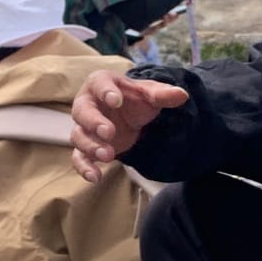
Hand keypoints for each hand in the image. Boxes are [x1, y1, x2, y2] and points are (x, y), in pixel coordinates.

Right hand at [69, 70, 189, 182]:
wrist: (129, 116)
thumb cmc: (135, 100)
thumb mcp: (149, 94)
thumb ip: (162, 94)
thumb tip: (182, 95)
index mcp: (100, 83)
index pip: (99, 83)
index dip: (105, 91)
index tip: (115, 100)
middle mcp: (86, 104)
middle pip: (82, 111)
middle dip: (94, 122)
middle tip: (109, 132)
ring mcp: (84, 127)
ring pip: (79, 136)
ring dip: (91, 146)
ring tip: (108, 156)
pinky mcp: (86, 147)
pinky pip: (79, 157)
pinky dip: (84, 167)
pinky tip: (95, 177)